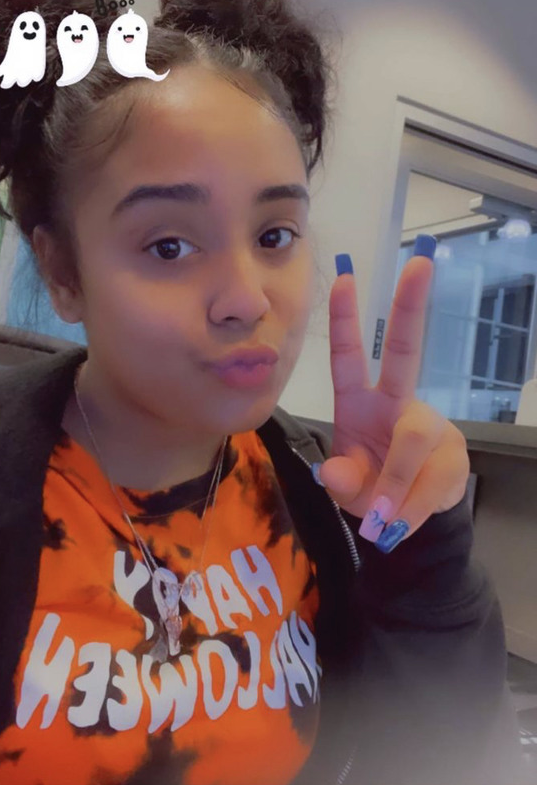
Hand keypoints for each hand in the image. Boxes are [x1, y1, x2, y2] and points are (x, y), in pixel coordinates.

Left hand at [315, 244, 469, 552]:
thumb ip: (339, 481)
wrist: (406, 518)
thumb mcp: (345, 489)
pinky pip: (434, 478)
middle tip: (419, 263)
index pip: (349, 358)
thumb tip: (332, 472)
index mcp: (358, 404)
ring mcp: (426, 425)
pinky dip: (415, 506)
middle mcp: (395, 404)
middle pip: (406, 352)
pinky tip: (403, 521)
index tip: (340, 279)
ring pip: (416, 436)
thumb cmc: (367, 489)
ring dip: (398, 480)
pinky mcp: (451, 454)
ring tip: (383, 519)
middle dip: (410, 308)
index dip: (343, 321)